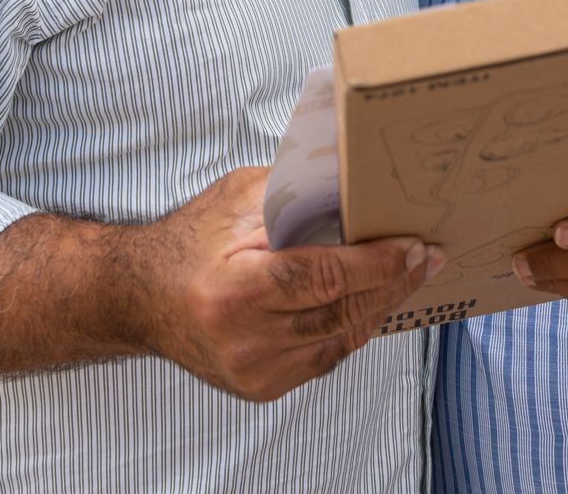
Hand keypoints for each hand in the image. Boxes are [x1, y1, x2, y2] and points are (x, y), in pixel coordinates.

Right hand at [132, 167, 443, 401]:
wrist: (140, 297)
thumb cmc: (190, 241)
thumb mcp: (236, 198)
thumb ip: (293, 190)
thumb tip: (353, 180)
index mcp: (235, 290)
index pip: (323, 278)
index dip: (375, 264)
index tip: (413, 246)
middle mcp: (245, 339)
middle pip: (340, 312)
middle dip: (392, 283)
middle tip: (427, 257)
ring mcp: (254, 370)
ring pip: (340, 339)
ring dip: (380, 307)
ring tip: (410, 276)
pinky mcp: (261, 387)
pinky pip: (325, 357)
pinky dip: (352, 329)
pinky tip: (372, 303)